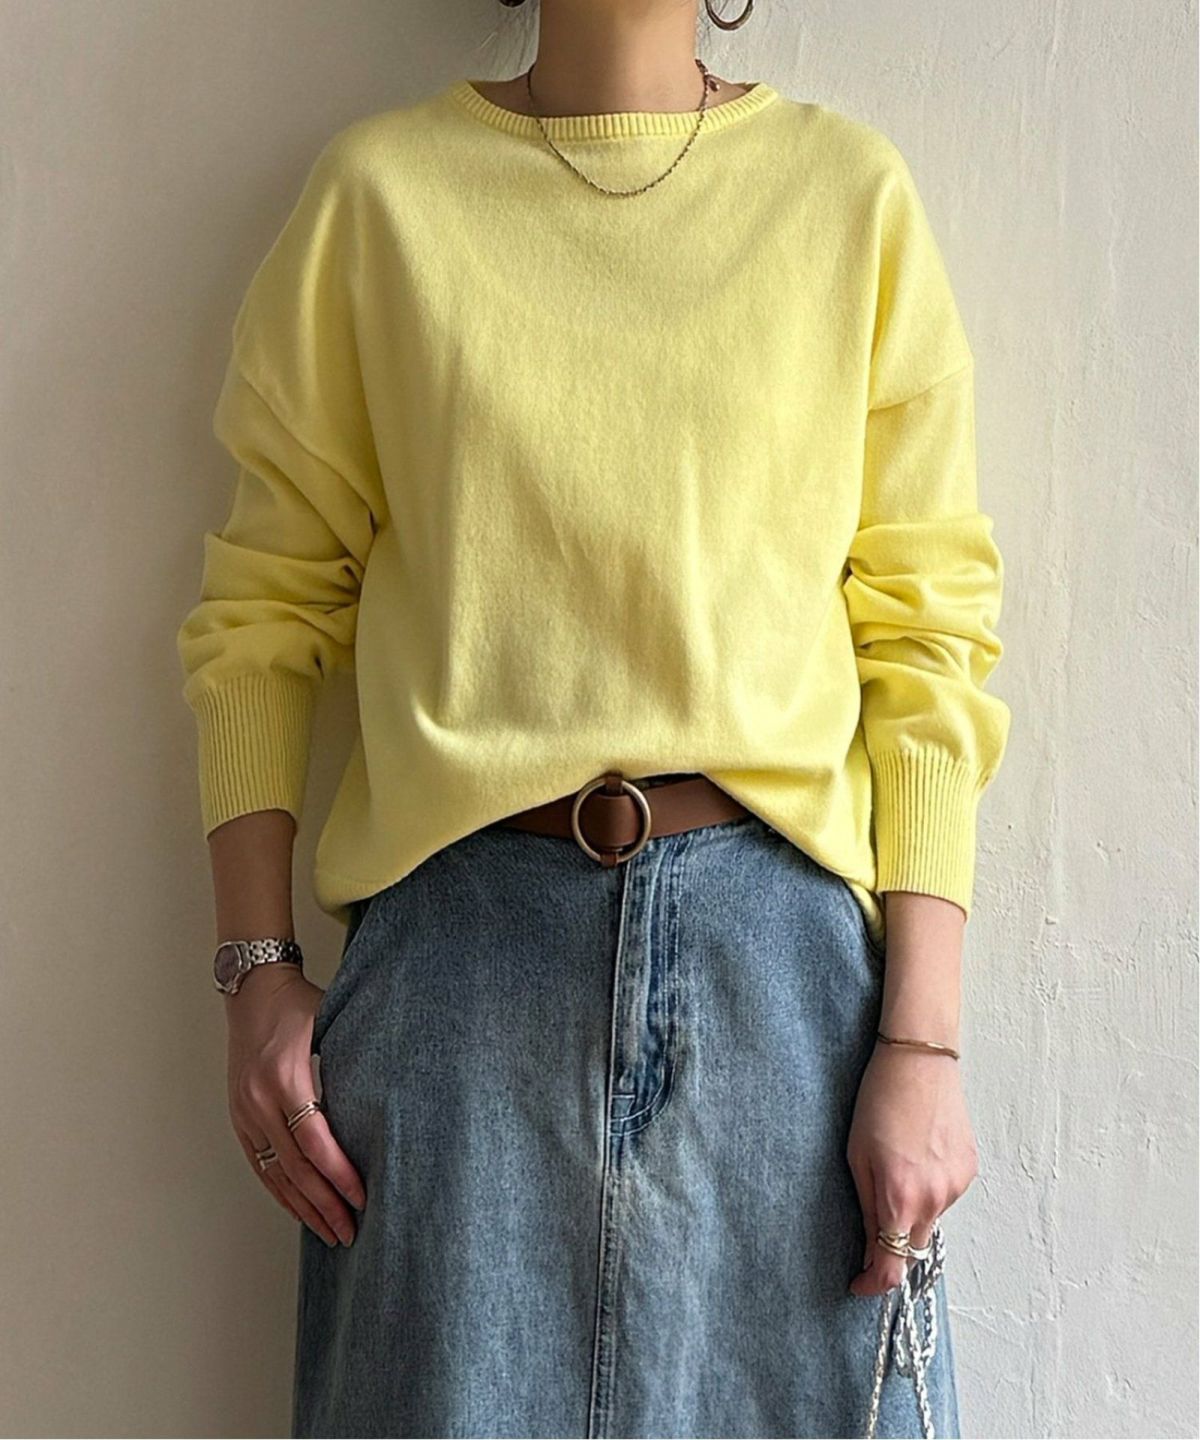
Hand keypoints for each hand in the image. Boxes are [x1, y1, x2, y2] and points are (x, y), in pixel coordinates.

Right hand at [225, 962, 366, 1246]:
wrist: (254, 991)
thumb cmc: (300, 1006)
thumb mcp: (331, 1027)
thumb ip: (352, 1066)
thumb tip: (392, 1105)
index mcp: (284, 1077)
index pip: (315, 1140)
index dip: (339, 1174)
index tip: (363, 1197)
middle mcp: (258, 1100)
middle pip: (295, 1167)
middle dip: (325, 1204)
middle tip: (351, 1232)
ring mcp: (244, 1112)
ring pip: (275, 1174)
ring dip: (303, 1208)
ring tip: (330, 1233)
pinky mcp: (238, 1118)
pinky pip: (260, 1165)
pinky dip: (281, 1191)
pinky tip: (299, 1209)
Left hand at [845, 1040, 977, 1295]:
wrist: (918, 1061)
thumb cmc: (877, 1102)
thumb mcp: (857, 1157)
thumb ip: (866, 1209)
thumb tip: (870, 1249)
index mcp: (900, 1197)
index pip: (892, 1267)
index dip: (873, 1284)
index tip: (858, 1284)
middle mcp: (935, 1199)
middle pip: (914, 1250)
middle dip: (891, 1250)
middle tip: (870, 1234)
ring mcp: (957, 1185)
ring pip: (930, 1221)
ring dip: (910, 1215)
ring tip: (894, 1173)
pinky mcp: (970, 1170)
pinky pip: (946, 1197)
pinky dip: (928, 1192)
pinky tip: (916, 1160)